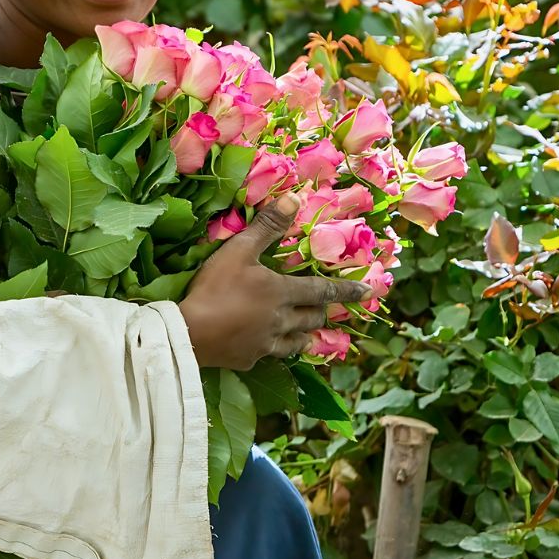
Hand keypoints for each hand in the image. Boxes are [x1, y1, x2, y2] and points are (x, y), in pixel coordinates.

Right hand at [178, 194, 370, 369]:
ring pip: (297, 340)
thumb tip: (295, 199)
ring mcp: (266, 343)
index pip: (322, 290)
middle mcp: (282, 320)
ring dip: (305, 334)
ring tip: (308, 334)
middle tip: (328, 310)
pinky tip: (267, 347)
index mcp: (282, 292)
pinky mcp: (249, 359)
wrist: (190, 333)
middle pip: (312, 317)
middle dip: (322, 312)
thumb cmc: (216, 287)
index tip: (368, 292)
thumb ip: (267, 227)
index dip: (346, 290)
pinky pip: (270, 354)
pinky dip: (275, 349)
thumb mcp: (239, 250)